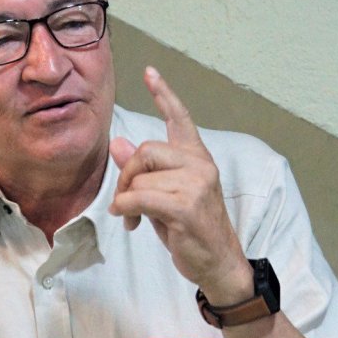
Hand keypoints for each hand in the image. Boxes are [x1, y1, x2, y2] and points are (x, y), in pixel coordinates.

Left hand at [109, 67, 250, 302]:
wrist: (219, 264)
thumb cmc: (192, 232)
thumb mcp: (165, 197)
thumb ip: (145, 171)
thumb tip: (117, 143)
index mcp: (198, 159)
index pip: (180, 119)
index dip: (164, 95)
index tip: (150, 73)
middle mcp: (200, 165)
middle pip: (146, 150)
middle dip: (127, 174)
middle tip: (123, 199)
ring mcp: (196, 184)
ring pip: (140, 178)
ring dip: (125, 200)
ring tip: (131, 218)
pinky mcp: (186, 206)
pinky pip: (140, 198)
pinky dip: (126, 209)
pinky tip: (129, 221)